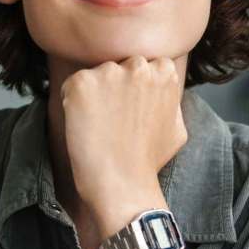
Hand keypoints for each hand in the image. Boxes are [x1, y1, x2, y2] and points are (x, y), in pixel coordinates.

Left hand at [60, 56, 188, 221]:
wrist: (122, 184)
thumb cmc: (148, 161)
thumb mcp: (177, 126)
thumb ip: (170, 99)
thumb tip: (164, 89)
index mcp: (164, 72)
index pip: (143, 64)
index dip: (133, 87)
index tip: (130, 108)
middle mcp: (138, 66)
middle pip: (118, 65)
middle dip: (114, 85)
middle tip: (112, 117)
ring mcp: (109, 73)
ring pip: (95, 75)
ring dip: (94, 94)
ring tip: (99, 125)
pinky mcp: (81, 84)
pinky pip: (72, 85)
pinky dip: (72, 103)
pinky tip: (83, 125)